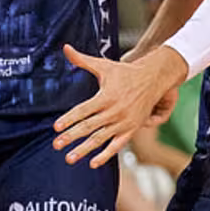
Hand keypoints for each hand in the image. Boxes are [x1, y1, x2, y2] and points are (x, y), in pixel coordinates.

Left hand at [53, 44, 187, 167]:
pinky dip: (105, 155)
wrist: (153, 79)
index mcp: (106, 96)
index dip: (69, 119)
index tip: (56, 127)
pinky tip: (93, 163)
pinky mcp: (131, 130)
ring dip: (84, 149)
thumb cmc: (125, 73)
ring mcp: (123, 122)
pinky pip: (117, 145)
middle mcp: (115, 111)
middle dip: (72, 136)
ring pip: (101, 138)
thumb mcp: (104, 65)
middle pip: (89, 126)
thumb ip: (82, 60)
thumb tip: (65, 48)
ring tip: (69, 158)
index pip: (83, 110)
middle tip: (56, 145)